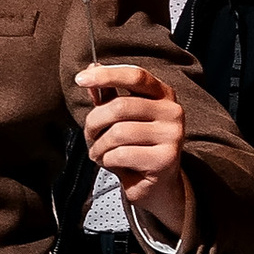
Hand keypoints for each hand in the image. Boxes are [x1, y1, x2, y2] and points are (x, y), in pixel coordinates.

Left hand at [76, 59, 190, 244]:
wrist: (156, 185)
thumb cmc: (137, 147)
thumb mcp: (122, 118)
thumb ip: (109, 95)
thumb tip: (92, 68)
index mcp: (163, 94)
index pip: (135, 76)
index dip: (107, 75)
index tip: (81, 79)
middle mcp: (172, 111)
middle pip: (120, 106)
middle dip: (94, 122)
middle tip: (89, 135)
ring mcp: (172, 135)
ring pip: (118, 132)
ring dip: (99, 146)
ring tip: (99, 152)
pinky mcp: (166, 159)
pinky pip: (121, 154)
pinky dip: (107, 160)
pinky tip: (111, 163)